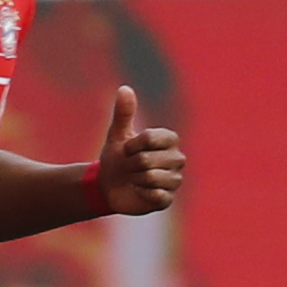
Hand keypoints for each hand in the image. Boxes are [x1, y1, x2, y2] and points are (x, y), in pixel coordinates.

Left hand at [91, 84, 184, 216]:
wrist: (109, 185)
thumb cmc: (117, 157)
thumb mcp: (117, 134)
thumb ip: (123, 112)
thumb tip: (124, 88)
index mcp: (169, 140)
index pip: (151, 138)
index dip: (132, 145)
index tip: (127, 149)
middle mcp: (177, 159)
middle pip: (147, 159)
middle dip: (130, 164)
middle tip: (129, 167)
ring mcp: (175, 180)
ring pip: (150, 177)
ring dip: (134, 179)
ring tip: (134, 179)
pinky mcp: (167, 199)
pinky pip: (155, 194)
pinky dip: (140, 193)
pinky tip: (138, 191)